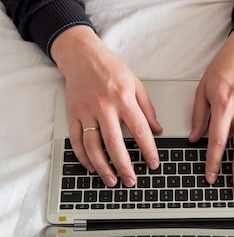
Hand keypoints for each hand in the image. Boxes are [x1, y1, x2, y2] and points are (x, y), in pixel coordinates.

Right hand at [51, 26, 161, 186]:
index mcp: (124, 98)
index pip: (139, 130)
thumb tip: (157, 129)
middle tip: (131, 181)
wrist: (82, 55)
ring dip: (103, 166)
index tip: (153, 164)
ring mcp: (86, 111)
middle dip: (124, 166)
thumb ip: (147, 108)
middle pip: (115, 143)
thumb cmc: (111, 68)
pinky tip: (91, 166)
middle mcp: (104, 106)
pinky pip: (76, 140)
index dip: (148, 150)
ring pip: (93, 146)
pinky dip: (83, 157)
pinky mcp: (73, 114)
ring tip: (111, 180)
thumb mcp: (136, 83)